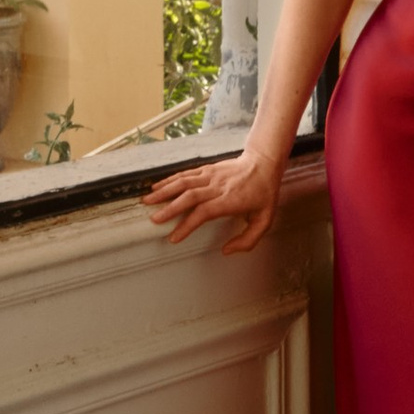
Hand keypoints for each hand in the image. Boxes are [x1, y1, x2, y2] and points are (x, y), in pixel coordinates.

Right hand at [143, 147, 287, 256]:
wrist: (263, 163)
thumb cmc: (263, 193)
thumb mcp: (265, 220)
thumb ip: (248, 240)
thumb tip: (227, 250)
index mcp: (231, 200)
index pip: (205, 212)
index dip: (187, 224)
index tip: (174, 237)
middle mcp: (218, 186)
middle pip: (190, 196)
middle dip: (170, 208)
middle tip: (154, 219)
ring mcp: (211, 175)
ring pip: (184, 182)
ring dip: (164, 191)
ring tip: (147, 201)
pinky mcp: (206, 169)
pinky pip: (185, 174)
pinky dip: (169, 180)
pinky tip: (157, 186)